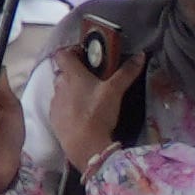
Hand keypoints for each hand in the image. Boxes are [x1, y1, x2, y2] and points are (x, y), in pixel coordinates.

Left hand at [49, 21, 139, 172]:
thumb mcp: (115, 90)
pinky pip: (59, 106)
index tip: (85, 55)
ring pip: (61, 90)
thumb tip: (140, 55)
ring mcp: (54, 103)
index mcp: (72, 75)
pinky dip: (68, 106)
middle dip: (75, 72)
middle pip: (63, 72)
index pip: (62, 54)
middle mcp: (59, 86)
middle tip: (93, 77)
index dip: (71, 51)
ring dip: (72, 89)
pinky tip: (82, 112)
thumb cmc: (97, 112)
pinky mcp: (53, 118)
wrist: (83, 143)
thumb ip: (127, 72)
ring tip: (89, 96)